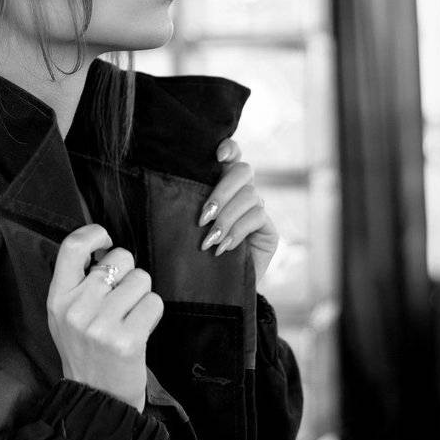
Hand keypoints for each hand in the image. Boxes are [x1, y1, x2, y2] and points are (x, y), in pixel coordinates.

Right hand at [47, 224, 163, 412]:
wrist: (96, 399)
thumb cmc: (85, 350)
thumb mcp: (65, 315)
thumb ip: (78, 282)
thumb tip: (104, 244)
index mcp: (58, 299)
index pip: (72, 247)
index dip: (94, 234)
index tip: (105, 242)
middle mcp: (76, 309)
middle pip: (119, 258)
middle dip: (128, 273)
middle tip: (121, 299)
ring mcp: (101, 325)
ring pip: (141, 279)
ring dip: (142, 295)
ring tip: (129, 317)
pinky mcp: (127, 340)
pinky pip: (154, 302)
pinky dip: (152, 313)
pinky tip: (139, 329)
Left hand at [197, 139, 278, 285]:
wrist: (213, 290)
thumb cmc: (194, 255)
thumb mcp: (187, 225)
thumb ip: (187, 203)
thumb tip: (171, 187)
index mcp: (222, 185)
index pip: (233, 155)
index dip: (230, 148)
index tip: (217, 156)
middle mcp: (243, 194)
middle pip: (244, 171)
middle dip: (222, 190)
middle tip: (203, 216)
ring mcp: (258, 211)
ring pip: (250, 195)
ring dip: (226, 217)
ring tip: (208, 240)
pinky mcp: (269, 230)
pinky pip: (257, 217)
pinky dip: (237, 231)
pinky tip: (222, 248)